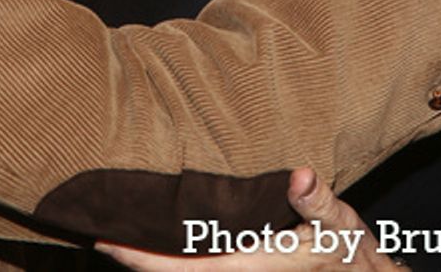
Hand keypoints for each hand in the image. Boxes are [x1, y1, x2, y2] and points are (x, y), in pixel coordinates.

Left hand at [96, 168, 405, 269]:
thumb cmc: (348, 257)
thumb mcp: (340, 225)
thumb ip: (317, 202)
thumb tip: (299, 177)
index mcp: (248, 265)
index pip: (181, 266)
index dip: (139, 257)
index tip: (105, 240)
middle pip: (169, 270)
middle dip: (131, 253)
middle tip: (92, 223)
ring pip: (180, 269)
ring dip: (148, 253)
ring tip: (113, 223)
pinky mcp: (241, 266)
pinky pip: (195, 265)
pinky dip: (170, 254)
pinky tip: (156, 234)